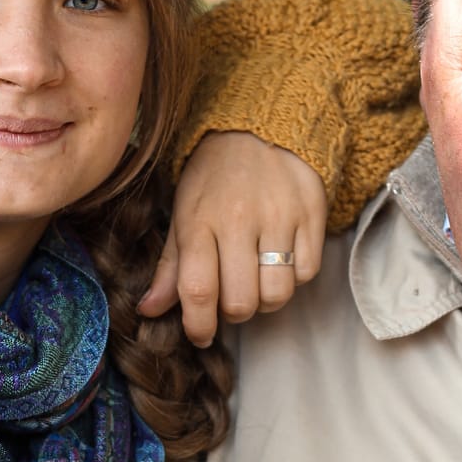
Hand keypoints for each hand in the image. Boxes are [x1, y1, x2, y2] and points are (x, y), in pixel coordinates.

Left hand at [138, 131, 327, 346]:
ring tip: (257, 277)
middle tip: (231, 295)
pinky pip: (308, 272)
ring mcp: (280, 216)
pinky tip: (281, 258)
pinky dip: (294, 277)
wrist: (260, 126)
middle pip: (241, 302)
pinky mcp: (312, 213)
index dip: (198, 325)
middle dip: (234, 312)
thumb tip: (149, 310)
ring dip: (265, 298)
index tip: (200, 334)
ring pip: (278, 294)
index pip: (198, 290)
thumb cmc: (214, 176)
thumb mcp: (183, 212)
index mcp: (199, 220)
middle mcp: (239, 219)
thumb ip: (170, 266)